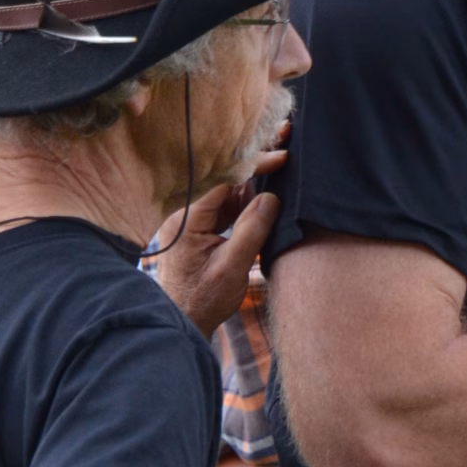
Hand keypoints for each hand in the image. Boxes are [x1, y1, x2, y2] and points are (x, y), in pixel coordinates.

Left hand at [150, 169, 279, 337]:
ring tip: (280, 168)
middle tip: (283, 142)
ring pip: (226, 195)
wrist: (183, 324)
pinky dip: (244, 204)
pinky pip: (224, 210)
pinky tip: (264, 199)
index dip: (253, 166)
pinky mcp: (198, 233)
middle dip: (255, 166)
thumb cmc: (203, 301)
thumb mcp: (232, 268)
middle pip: (224, 183)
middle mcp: (184, 216)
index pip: (223, 182)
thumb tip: (270, 198)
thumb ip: (251, 231)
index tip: (281, 158)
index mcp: (186, 220)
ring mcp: (190, 224)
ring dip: (252, 186)